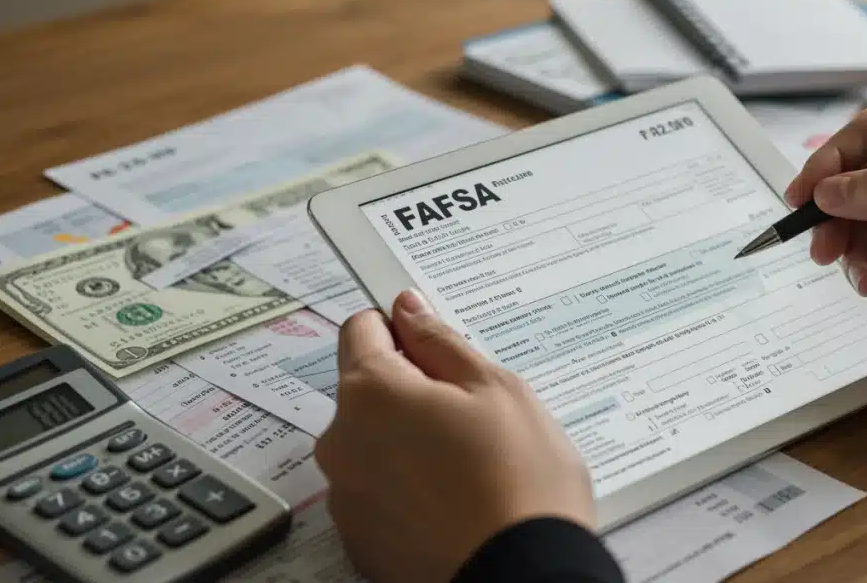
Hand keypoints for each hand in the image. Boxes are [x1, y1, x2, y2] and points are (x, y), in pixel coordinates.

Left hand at [315, 290, 593, 582]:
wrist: (523, 576)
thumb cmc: (520, 485)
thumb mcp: (497, 389)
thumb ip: (441, 343)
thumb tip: (410, 311)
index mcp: (371, 393)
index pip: (362, 330)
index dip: (401, 328)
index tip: (428, 337)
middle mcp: (342, 443)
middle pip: (367, 391)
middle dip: (411, 392)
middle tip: (473, 414)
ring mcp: (347, 497)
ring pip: (374, 444)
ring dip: (409, 442)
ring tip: (471, 465)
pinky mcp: (360, 540)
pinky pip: (379, 493)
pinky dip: (408, 489)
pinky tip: (455, 500)